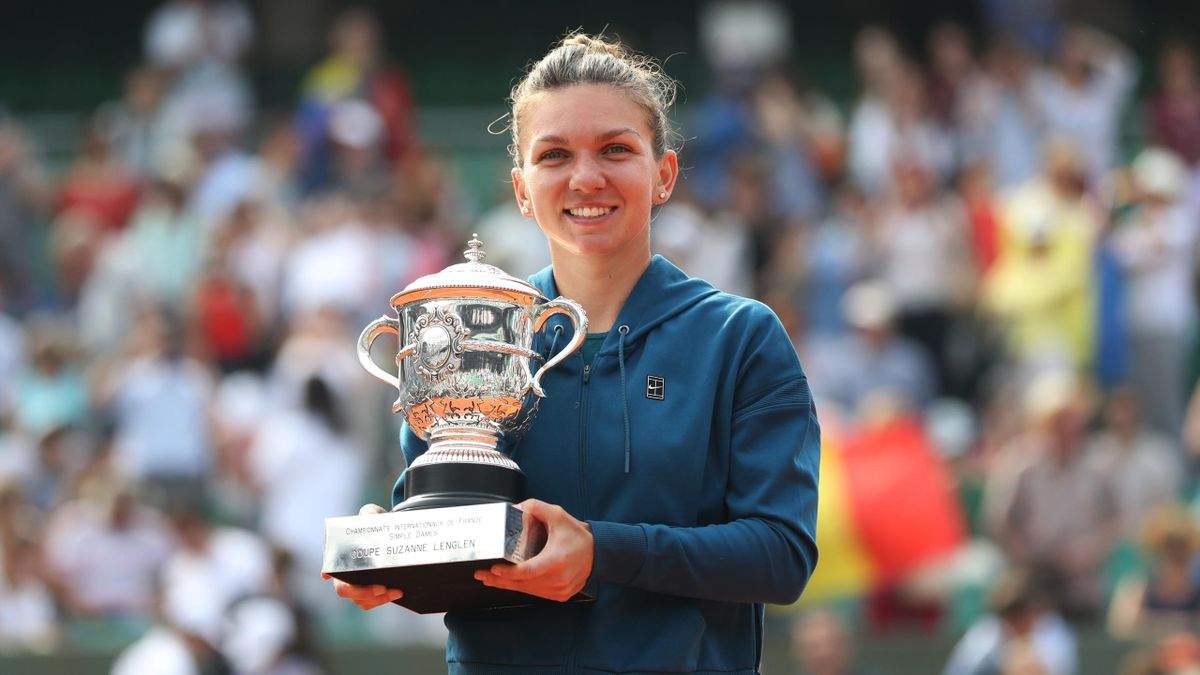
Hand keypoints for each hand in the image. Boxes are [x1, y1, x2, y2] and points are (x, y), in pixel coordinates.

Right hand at [320, 504, 403, 609]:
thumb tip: (369, 516)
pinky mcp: (368, 594)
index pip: (329, 566)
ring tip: (394, 591)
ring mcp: (355, 586)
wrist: (391, 537)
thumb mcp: (373, 516)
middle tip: (380, 588)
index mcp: (342, 557)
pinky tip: (397, 592)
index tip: (327, 575)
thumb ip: (370, 513)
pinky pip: (370, 603)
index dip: (327, 572)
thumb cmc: (376, 527)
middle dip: (361, 592)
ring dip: (376, 599)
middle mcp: (344, 574)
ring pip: (359, 600)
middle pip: (344, 590)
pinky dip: (383, 600)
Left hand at [474, 499, 592, 601]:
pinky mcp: (560, 595)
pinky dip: (522, 588)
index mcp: (556, 560)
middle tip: (481, 574)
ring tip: (490, 579)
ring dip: (508, 586)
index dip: (508, 573)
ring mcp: (559, 590)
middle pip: (523, 584)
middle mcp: (558, 579)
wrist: (598, 553)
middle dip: (499, 580)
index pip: (528, 571)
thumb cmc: (577, 536)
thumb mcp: (558, 516)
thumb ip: (537, 508)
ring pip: (527, 591)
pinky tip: (509, 584)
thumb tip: (516, 507)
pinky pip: (536, 593)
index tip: (493, 568)